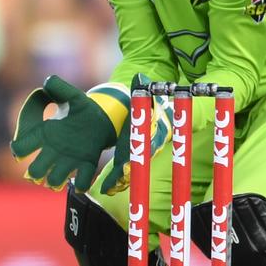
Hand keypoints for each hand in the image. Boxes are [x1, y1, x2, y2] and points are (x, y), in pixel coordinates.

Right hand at [10, 76, 117, 190]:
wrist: (103, 116)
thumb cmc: (81, 106)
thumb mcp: (72, 95)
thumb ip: (59, 88)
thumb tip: (48, 82)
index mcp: (45, 133)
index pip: (22, 146)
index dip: (18, 149)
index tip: (20, 149)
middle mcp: (53, 150)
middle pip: (35, 170)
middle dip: (37, 171)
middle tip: (44, 167)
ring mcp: (69, 159)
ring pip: (54, 179)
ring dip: (56, 179)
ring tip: (63, 172)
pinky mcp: (86, 164)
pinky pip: (80, 181)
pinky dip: (80, 183)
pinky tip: (80, 177)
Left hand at [100, 75, 171, 194]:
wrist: (157, 106)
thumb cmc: (148, 98)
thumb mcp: (146, 91)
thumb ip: (143, 85)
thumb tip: (139, 77)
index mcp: (151, 127)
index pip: (141, 144)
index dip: (131, 156)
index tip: (121, 167)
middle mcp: (150, 141)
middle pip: (137, 160)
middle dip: (125, 174)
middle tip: (111, 185)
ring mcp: (146, 150)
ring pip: (134, 167)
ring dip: (121, 179)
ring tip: (108, 188)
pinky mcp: (138, 153)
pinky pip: (130, 167)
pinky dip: (119, 178)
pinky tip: (108, 187)